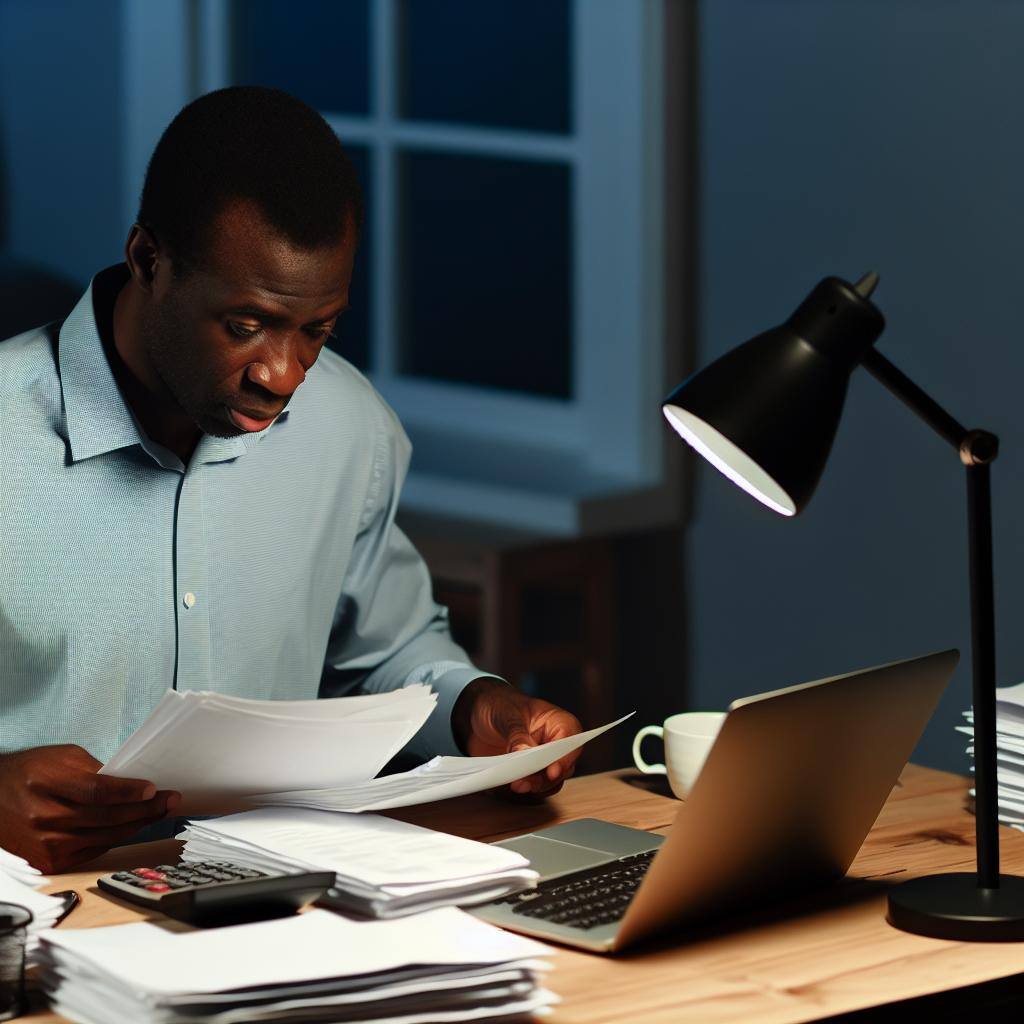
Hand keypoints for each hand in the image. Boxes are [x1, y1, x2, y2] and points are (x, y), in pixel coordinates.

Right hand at [0, 745, 180, 872]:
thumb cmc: (31, 772)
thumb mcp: (61, 758)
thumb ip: (94, 770)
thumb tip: (130, 782)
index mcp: (46, 783)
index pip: (95, 791)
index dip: (127, 792)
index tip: (153, 789)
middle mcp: (44, 817)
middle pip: (106, 817)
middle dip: (145, 809)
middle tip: (170, 800)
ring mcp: (46, 844)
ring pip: (105, 836)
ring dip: (138, 825)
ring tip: (160, 812)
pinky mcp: (49, 862)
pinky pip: (94, 850)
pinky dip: (117, 838)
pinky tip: (134, 826)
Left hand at [453, 679, 582, 796]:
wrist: (480, 713)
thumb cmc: (501, 705)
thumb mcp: (508, 715)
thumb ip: (518, 735)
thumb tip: (524, 754)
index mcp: (560, 724)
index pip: (570, 744)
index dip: (563, 759)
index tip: (551, 771)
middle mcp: (556, 746)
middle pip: (561, 770)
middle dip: (543, 778)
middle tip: (522, 782)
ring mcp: (543, 762)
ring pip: (549, 783)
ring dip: (532, 787)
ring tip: (513, 784)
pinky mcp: (529, 774)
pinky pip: (531, 789)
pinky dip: (521, 789)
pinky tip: (506, 784)